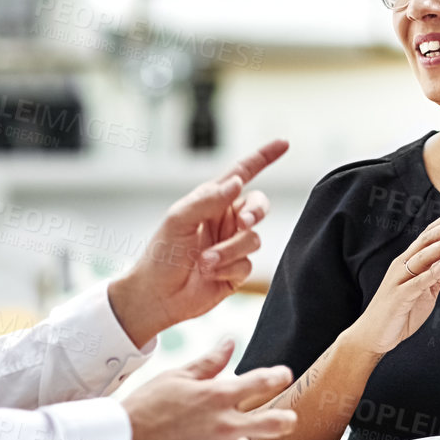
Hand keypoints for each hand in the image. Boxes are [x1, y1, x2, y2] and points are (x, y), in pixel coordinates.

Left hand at [108, 139, 288, 345]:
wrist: (156, 295)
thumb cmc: (161, 254)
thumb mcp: (178, 219)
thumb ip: (208, 199)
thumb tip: (238, 183)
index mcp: (212, 202)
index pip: (242, 174)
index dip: (264, 158)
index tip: (284, 143)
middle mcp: (226, 221)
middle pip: (258, 206)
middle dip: (256, 212)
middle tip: (245, 221)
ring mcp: (232, 246)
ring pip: (252, 239)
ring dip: (229, 250)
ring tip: (204, 261)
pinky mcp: (236, 270)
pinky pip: (247, 263)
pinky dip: (228, 267)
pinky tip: (209, 273)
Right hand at [122, 339, 297, 439]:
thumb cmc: (145, 407)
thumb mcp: (175, 377)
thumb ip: (208, 363)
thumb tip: (230, 342)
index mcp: (216, 394)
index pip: (260, 381)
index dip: (277, 376)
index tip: (284, 375)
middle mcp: (224, 423)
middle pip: (273, 422)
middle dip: (285, 420)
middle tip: (290, 419)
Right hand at [348, 203, 439, 355]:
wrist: (373, 335)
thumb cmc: (401, 311)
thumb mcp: (427, 289)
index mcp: (409, 262)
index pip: (428, 236)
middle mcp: (402, 265)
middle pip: (426, 241)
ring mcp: (399, 280)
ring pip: (422, 256)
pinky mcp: (399, 296)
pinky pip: (418, 281)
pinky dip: (433, 270)